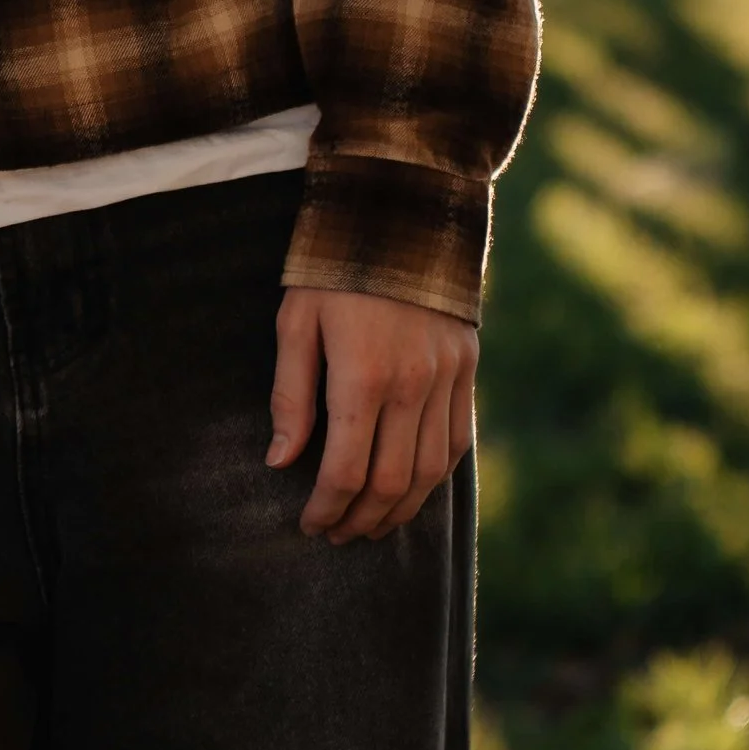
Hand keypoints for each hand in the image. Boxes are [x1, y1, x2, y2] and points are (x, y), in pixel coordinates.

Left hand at [268, 286, 476, 543]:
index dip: (326, 508)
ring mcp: (447, 380)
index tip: (309, 524)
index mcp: (363, 376)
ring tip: (371, 525)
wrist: (403, 215)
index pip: (346, 470)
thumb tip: (281, 461)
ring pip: (429, 473)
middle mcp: (413, 385)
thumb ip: (290, 395)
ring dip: (399, 510)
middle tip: (336, 534)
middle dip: (360, 519)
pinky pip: (456, 444)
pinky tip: (410, 491)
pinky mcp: (467, 370)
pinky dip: (433, 478)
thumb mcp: (296, 322)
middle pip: (391, 483)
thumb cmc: (334, 268)